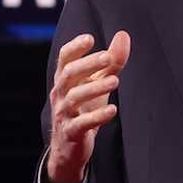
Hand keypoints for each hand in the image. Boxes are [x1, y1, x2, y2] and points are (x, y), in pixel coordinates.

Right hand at [46, 31, 130, 182]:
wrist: (70, 148)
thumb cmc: (85, 109)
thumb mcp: (97, 84)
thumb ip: (111, 62)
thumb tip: (123, 35)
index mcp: (65, 80)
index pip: (64, 59)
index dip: (75, 47)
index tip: (90, 39)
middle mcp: (60, 94)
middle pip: (68, 74)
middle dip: (87, 64)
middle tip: (107, 58)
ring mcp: (63, 114)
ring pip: (74, 98)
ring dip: (95, 88)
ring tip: (115, 81)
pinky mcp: (71, 133)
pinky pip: (81, 124)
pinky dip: (97, 117)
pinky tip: (112, 110)